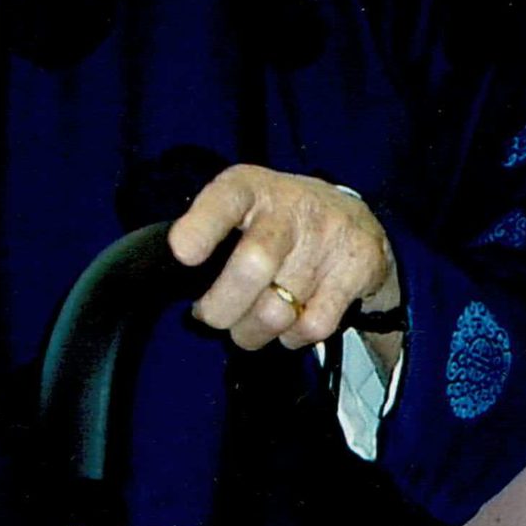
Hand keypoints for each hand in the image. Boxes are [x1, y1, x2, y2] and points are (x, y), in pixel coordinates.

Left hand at [169, 164, 398, 352]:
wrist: (355, 222)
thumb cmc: (280, 222)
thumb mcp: (242, 209)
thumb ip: (208, 235)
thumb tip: (168, 279)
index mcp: (252, 188)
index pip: (225, 200)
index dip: (202, 227)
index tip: (184, 253)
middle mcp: (292, 208)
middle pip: (252, 266)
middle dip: (222, 309)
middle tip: (213, 316)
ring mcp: (329, 237)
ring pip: (278, 310)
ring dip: (254, 331)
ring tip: (251, 323)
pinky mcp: (358, 267)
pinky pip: (313, 326)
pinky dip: (293, 337)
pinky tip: (291, 320)